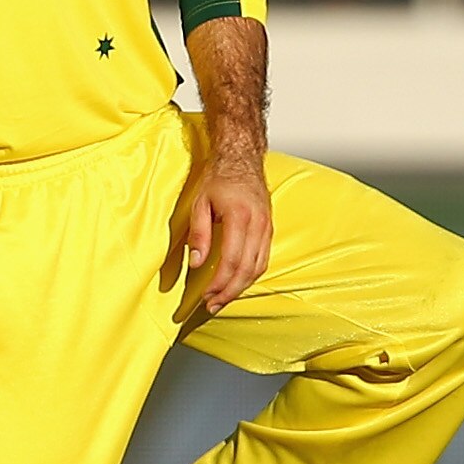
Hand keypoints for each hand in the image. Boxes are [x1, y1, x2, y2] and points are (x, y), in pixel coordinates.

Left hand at [170, 152, 272, 317]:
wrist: (241, 158)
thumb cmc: (219, 177)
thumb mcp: (199, 203)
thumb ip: (198, 234)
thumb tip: (195, 262)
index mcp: (239, 218)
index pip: (231, 260)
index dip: (219, 282)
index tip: (206, 296)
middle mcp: (258, 225)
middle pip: (247, 269)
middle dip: (229, 291)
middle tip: (213, 305)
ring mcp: (267, 227)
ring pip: (258, 267)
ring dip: (241, 287)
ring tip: (223, 299)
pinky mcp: (269, 229)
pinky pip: (263, 259)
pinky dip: (251, 275)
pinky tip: (238, 282)